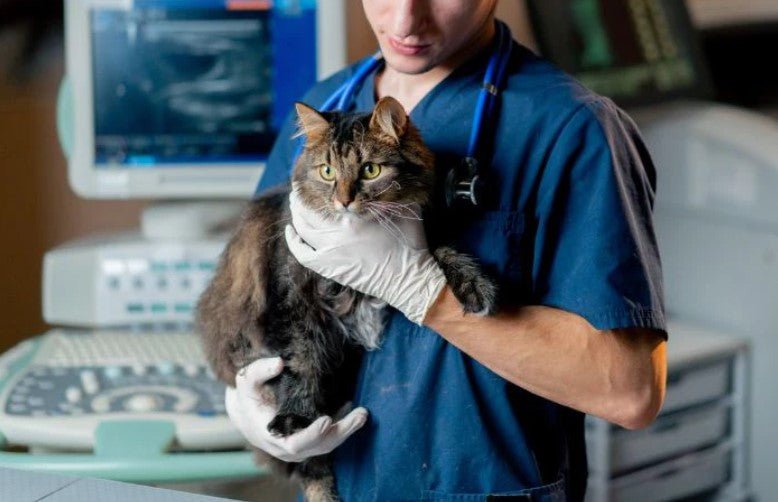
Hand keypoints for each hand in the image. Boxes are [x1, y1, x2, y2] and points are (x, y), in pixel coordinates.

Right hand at [225, 357, 368, 462]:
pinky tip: (352, 409)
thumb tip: (279, 363)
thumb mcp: (246, 380)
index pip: (296, 443)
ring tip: (363, 414)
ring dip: (347, 429)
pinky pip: (329, 438)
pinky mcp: (309, 440)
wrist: (247, 412)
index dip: (312, 434)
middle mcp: (288, 447)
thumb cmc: (247, 395)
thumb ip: (260, 371)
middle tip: (360, 415)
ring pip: (327, 444)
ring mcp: (300, 446)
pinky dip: (342, 425)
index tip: (327, 420)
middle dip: (341, 431)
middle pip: (319, 446)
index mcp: (271, 437)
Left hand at [284, 190, 445, 323]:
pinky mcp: (330, 268)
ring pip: (302, 230)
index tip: (316, 177)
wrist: (408, 278)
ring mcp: (331, 252)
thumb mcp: (406, 209)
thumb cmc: (410, 243)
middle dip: (299, 198)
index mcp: (354, 215)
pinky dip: (293, 242)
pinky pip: (302, 254)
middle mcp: (338, 232)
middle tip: (298, 190)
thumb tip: (394, 172)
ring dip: (295, 216)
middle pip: (307, 211)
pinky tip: (291, 232)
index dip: (316, 185)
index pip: (326, 194)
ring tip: (295, 206)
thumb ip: (395, 190)